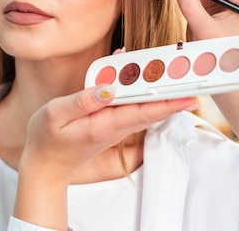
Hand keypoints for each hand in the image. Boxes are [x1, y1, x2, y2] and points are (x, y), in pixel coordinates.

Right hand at [20, 85, 197, 180]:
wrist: (46, 165)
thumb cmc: (46, 138)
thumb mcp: (55, 114)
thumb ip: (82, 101)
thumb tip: (108, 88)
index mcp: (105, 124)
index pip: (143, 111)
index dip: (168, 103)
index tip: (190, 95)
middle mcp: (116, 127)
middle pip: (150, 109)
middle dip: (172, 94)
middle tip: (193, 76)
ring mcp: (115, 128)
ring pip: (143, 108)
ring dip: (161, 92)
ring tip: (178, 73)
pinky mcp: (111, 125)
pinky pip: (132, 107)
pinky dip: (141, 92)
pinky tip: (141, 75)